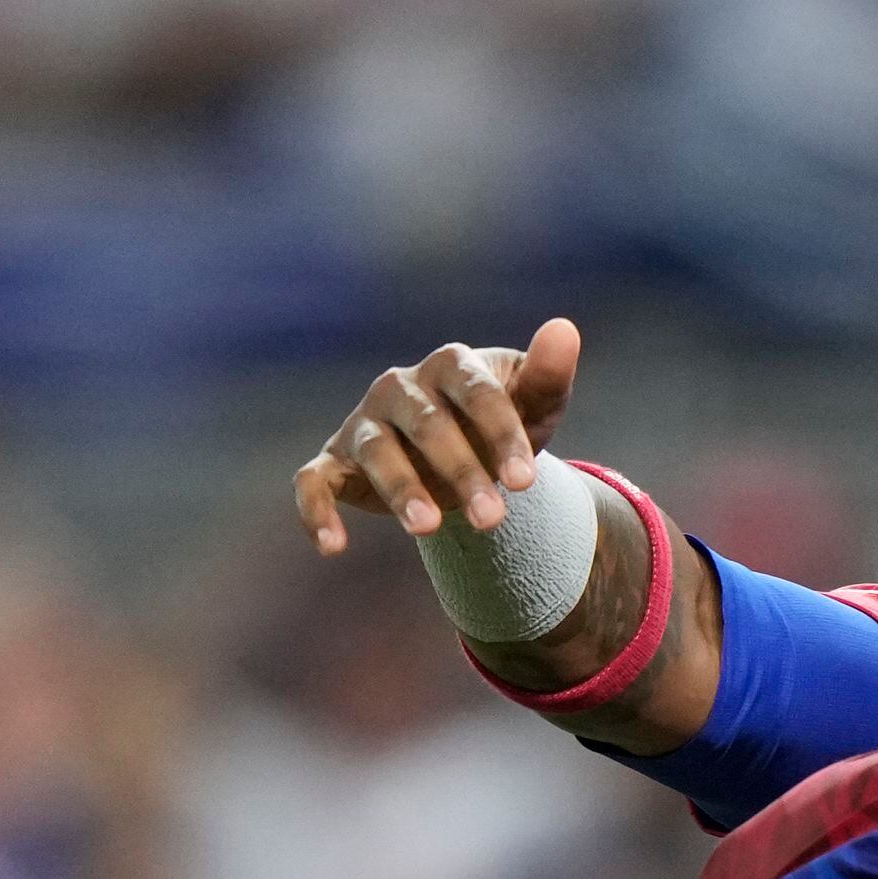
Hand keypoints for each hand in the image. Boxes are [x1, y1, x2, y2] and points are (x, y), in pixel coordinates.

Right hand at [295, 322, 583, 554]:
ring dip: (401, 490)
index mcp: (450, 365)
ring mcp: (364, 423)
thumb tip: (564, 330)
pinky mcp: (334, 462)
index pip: (477, 392)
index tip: (526, 483)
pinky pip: (313, 482)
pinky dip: (316, 511)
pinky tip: (334, 548)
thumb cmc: (500, 426)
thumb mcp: (533, 405)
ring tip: (428, 529)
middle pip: (428, 423)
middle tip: (492, 519)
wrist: (462, 456)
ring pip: (376, 451)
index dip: (502, 435)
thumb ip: (546, 375)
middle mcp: (400, 387)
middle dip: (461, 470)